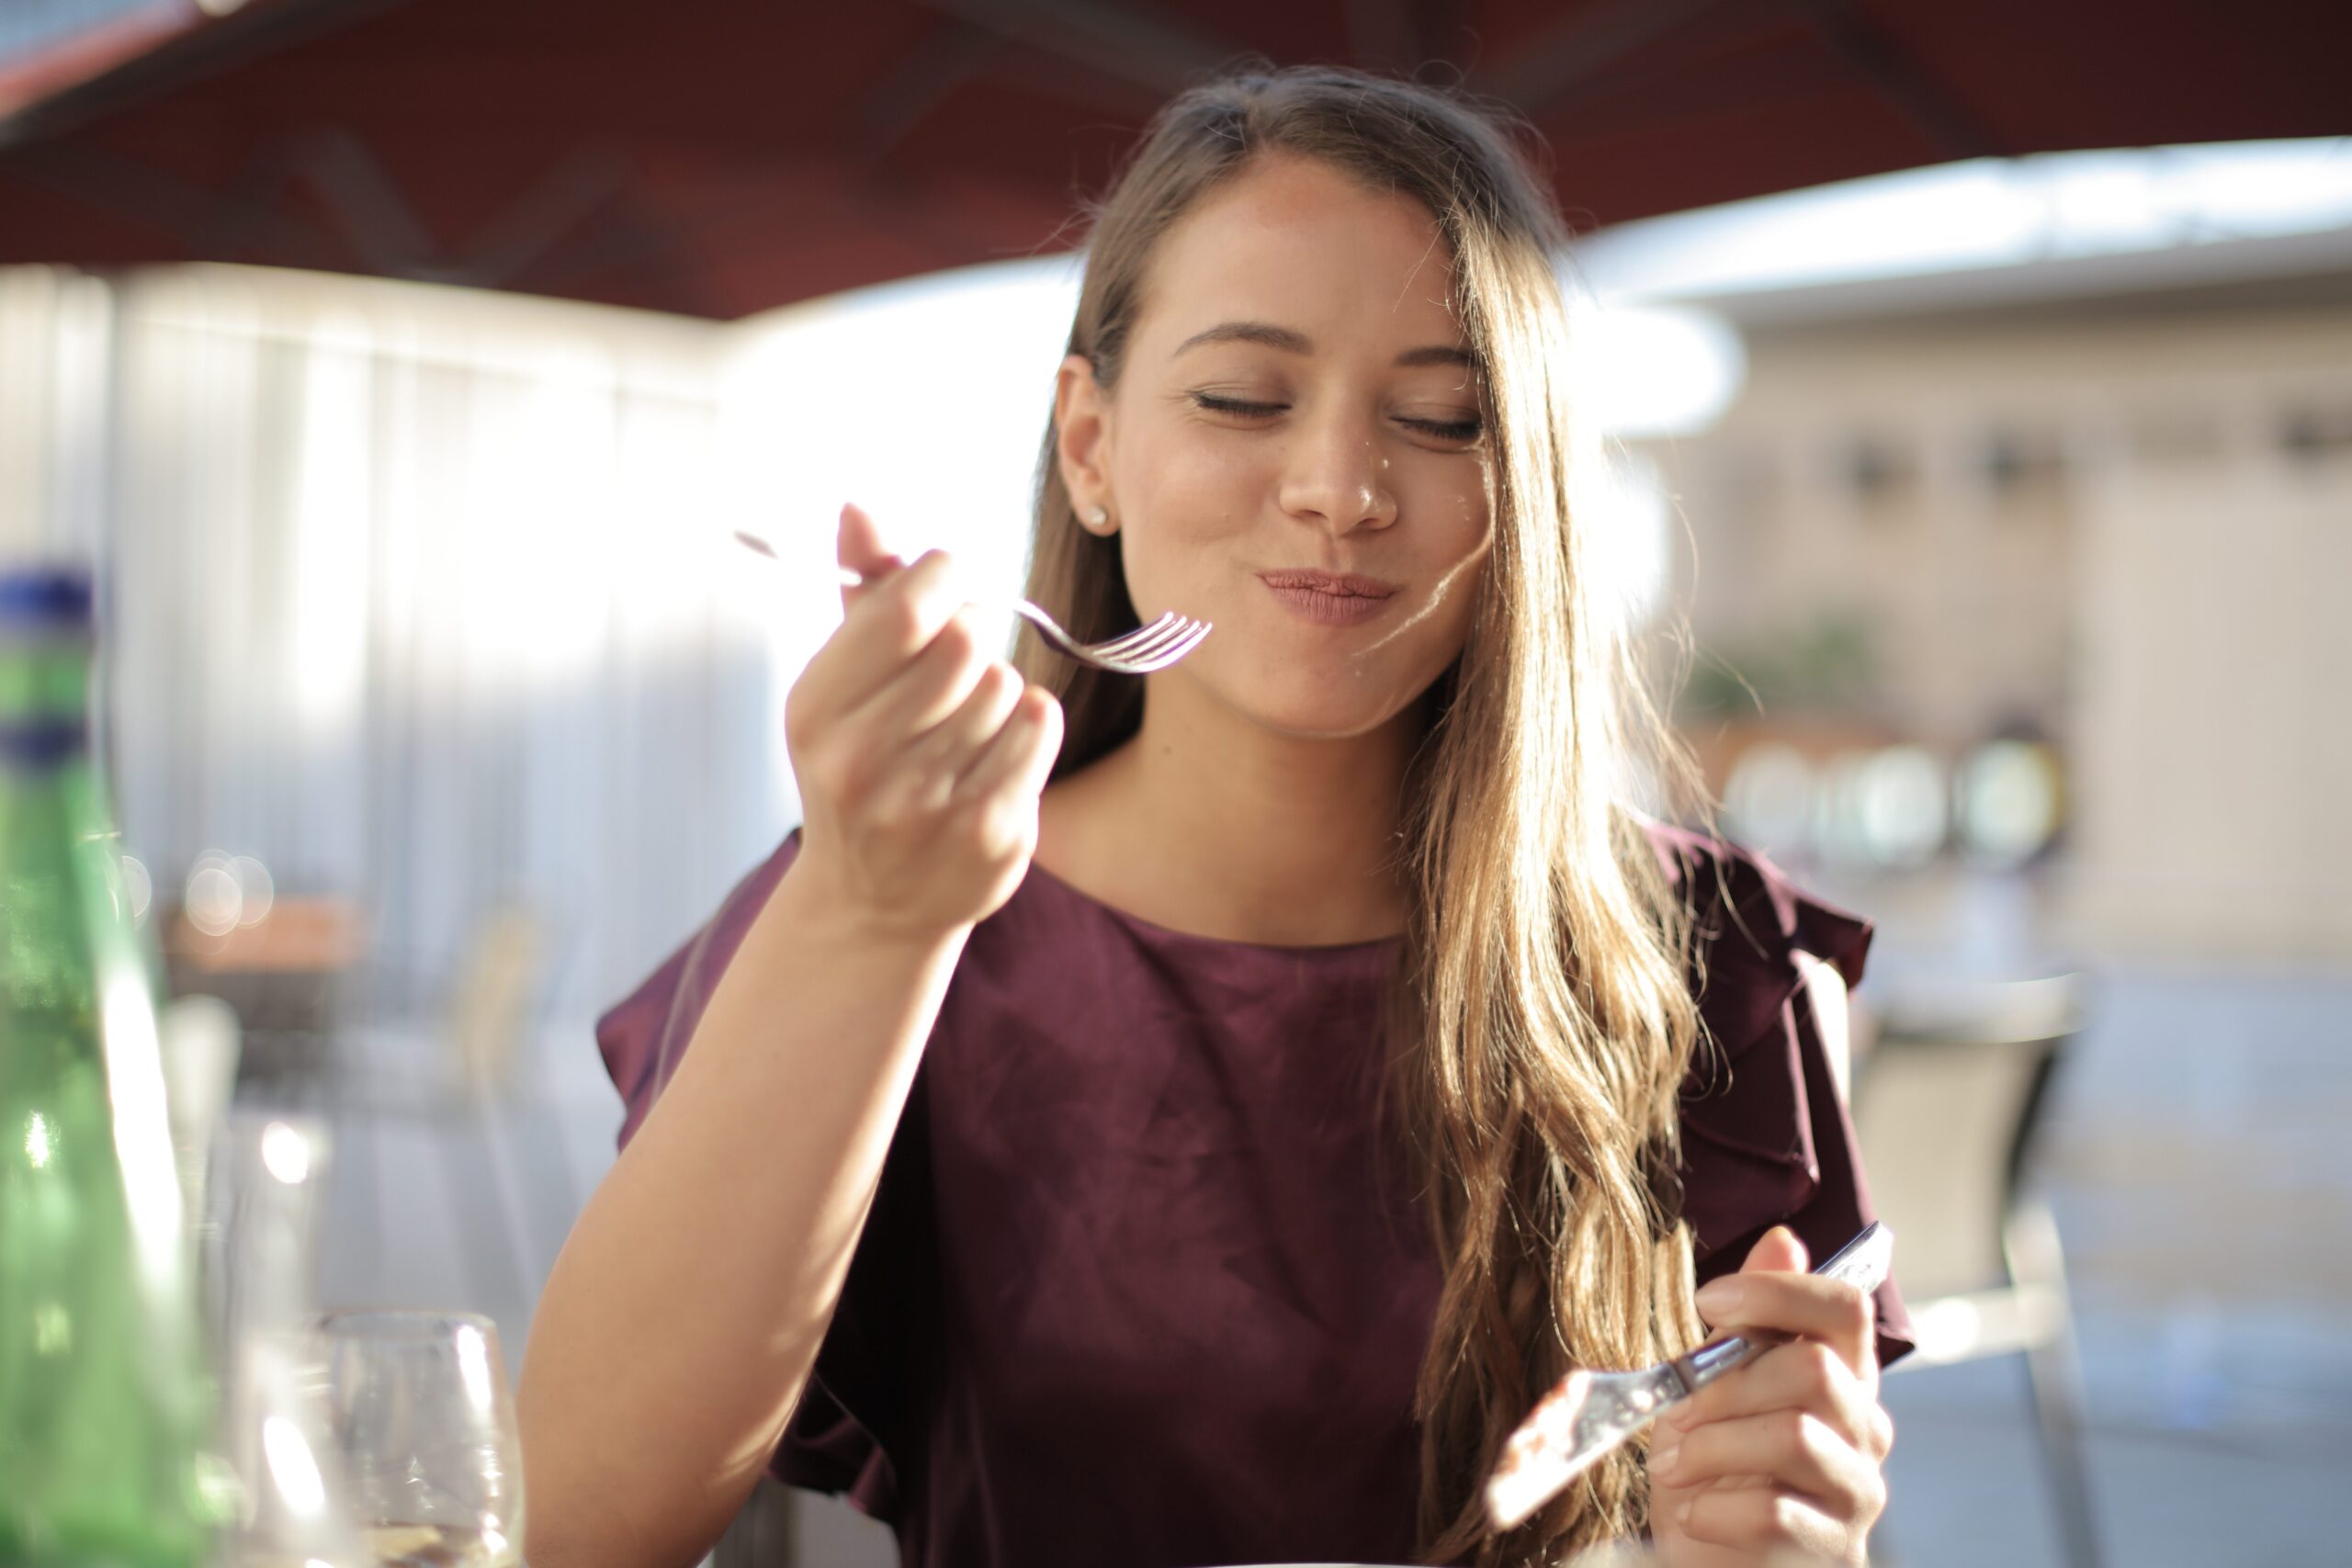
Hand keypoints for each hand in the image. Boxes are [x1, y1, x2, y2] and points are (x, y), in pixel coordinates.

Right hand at [784, 502, 1063, 943]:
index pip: (906, 608)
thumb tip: (859, 508)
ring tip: (964, 724)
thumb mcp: (840, 687)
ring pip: (1005, 684)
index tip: (948, 578)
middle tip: (959, 658)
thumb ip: (860, 597)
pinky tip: (995, 751)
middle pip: (965, 641)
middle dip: (972, 634)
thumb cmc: (861, 768)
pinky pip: (1037, 725)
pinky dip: (1028, 725)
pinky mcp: (989, 833)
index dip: (942, 575)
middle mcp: (862, 762)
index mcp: (816, 711)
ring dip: (997, 689)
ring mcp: (927, 805)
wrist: (872, 904)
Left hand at [1645, 1227, 1894, 1565]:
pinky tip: (1694, 1515)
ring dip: (1713, 1445)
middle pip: (1813, 1369)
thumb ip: (1749, 1323)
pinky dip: (1714, 1509)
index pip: (1847, 1307)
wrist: (1709, 1559)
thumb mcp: (1714, 1387)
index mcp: (1841, 1378)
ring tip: (1672, 1466)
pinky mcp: (1832, 1551)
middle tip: (1673, 1413)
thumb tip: (1782, 1238)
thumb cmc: (1714, 1469)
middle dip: (1723, 1384)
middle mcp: (1864, 1431)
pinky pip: (1775, 1512)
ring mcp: (1857, 1494)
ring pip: (1795, 1436)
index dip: (1778, 1291)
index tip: (1707, 1300)